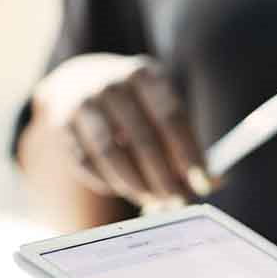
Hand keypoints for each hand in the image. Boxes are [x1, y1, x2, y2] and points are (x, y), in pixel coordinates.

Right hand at [32, 53, 213, 208]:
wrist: (80, 81)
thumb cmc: (137, 106)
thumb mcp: (164, 112)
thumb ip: (188, 146)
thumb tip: (214, 182)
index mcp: (146, 75)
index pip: (172, 118)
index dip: (189, 155)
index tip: (202, 184)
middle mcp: (112, 83)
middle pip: (143, 139)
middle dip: (164, 178)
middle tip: (177, 202)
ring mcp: (83, 101)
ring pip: (112, 154)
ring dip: (136, 185)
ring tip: (152, 200)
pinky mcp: (62, 123)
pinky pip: (87, 163)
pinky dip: (109, 182)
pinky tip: (123, 187)